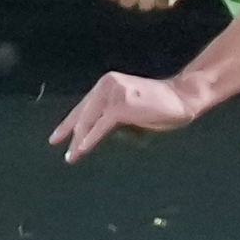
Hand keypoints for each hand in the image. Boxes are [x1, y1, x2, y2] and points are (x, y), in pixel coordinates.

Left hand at [49, 70, 205, 161]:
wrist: (183, 98)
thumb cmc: (161, 107)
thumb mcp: (131, 108)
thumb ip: (111, 115)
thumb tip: (93, 134)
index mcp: (107, 83)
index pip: (83, 106)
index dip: (68, 123)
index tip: (56, 137)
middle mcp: (107, 84)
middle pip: (82, 113)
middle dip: (70, 133)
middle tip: (61, 149)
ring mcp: (114, 93)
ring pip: (89, 120)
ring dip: (79, 140)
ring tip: (72, 155)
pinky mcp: (122, 105)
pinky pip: (101, 125)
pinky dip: (90, 138)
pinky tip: (82, 149)